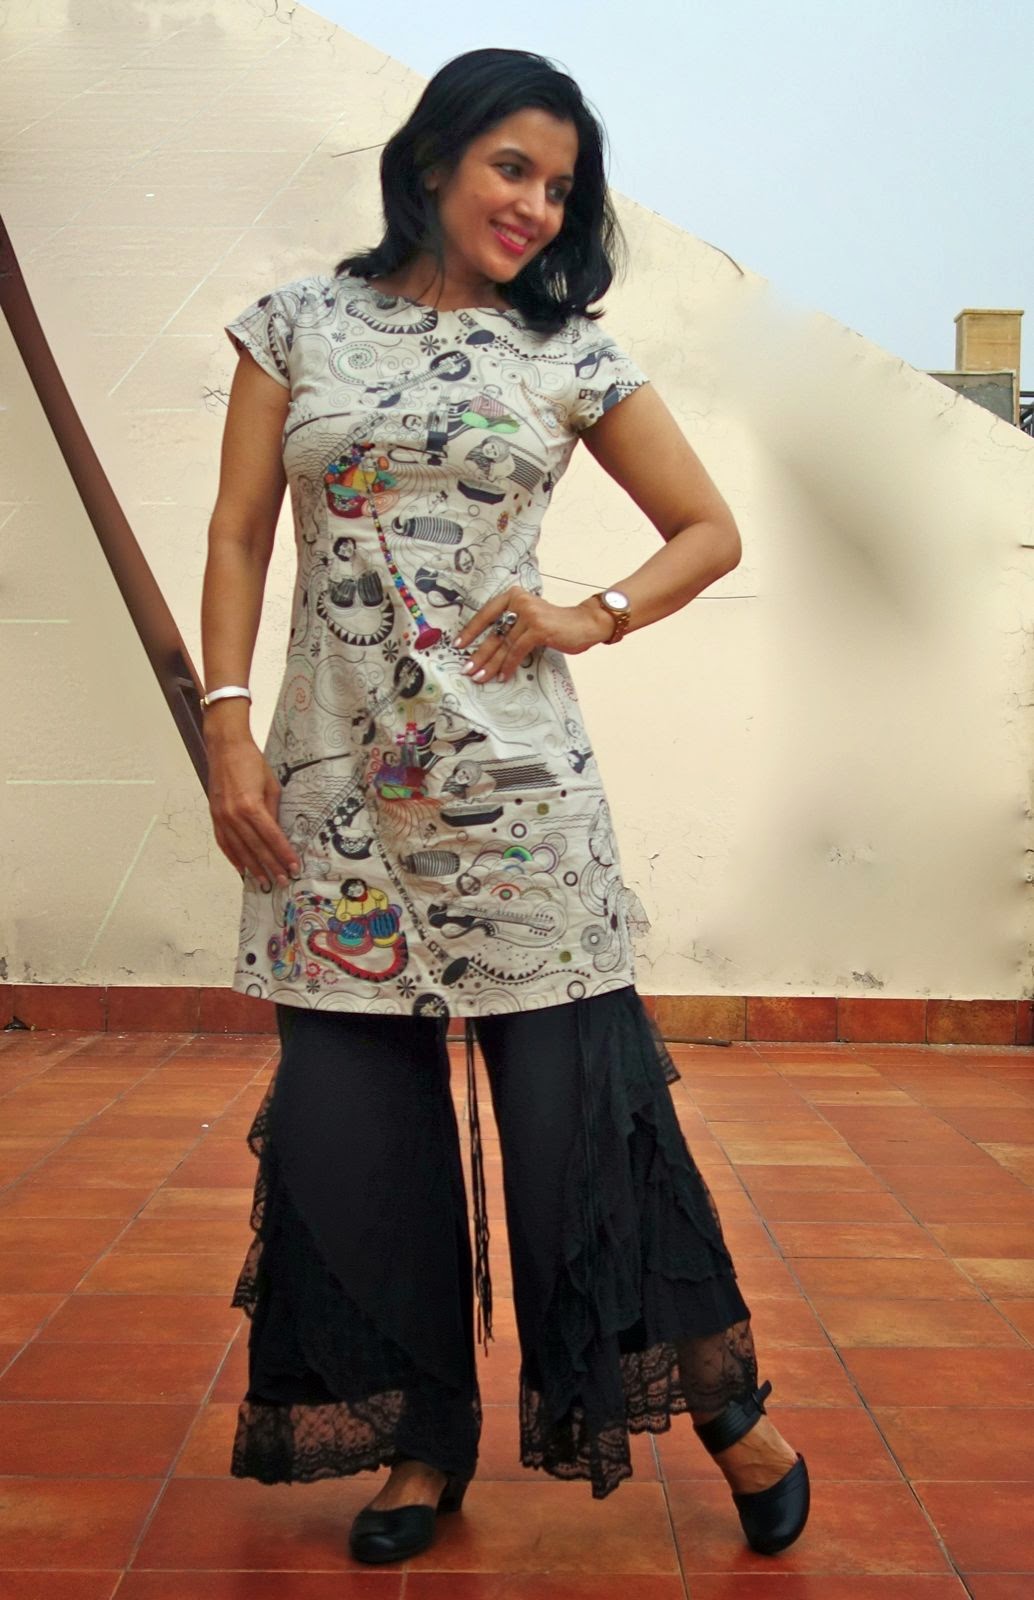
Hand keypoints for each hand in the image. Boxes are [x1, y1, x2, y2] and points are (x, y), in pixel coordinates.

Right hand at [206, 733, 299, 890]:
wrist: (225, 748)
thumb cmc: (251, 762)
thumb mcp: (271, 785)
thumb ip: (273, 811)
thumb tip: (278, 833)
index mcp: (251, 806)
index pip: (271, 837)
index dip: (283, 854)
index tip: (293, 867)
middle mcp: (234, 815)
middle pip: (256, 847)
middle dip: (271, 866)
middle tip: (282, 881)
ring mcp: (222, 817)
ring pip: (239, 849)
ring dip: (253, 867)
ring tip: (264, 882)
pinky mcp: (215, 816)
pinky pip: (224, 842)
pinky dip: (233, 857)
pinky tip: (242, 868)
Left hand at [455, 588, 612, 683]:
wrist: (585, 623)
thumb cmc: (556, 624)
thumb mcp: (529, 619)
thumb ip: (512, 625)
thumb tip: (488, 648)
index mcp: (513, 596)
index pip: (486, 614)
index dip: (471, 631)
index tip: (458, 645)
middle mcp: (519, 602)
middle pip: (493, 632)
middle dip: (479, 654)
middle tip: (467, 669)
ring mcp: (529, 614)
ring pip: (504, 644)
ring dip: (491, 664)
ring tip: (480, 677)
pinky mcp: (538, 629)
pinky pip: (517, 651)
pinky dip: (509, 665)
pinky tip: (503, 676)